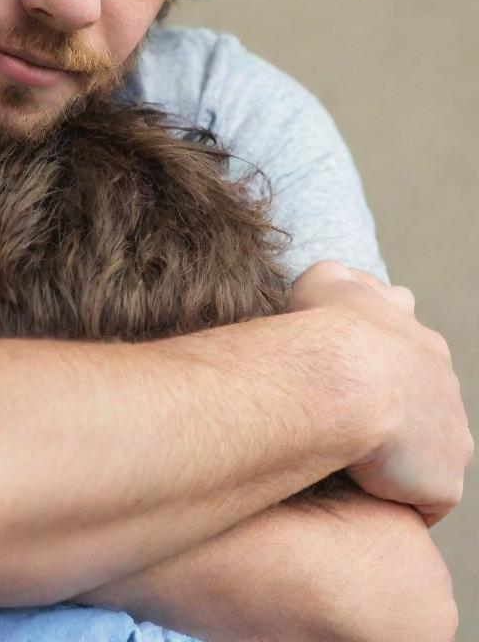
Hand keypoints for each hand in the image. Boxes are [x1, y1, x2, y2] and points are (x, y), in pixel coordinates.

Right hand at [288, 260, 472, 525]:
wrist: (348, 379)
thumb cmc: (326, 327)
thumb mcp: (325, 279)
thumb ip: (338, 280)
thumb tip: (338, 282)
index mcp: (417, 337)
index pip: (411, 341)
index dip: (383, 355)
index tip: (354, 365)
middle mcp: (444, 381)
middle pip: (425, 398)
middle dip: (397, 407)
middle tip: (351, 415)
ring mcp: (451, 432)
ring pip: (428, 448)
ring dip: (398, 454)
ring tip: (350, 459)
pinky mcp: (444, 481)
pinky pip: (422, 497)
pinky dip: (394, 495)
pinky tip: (360, 492)